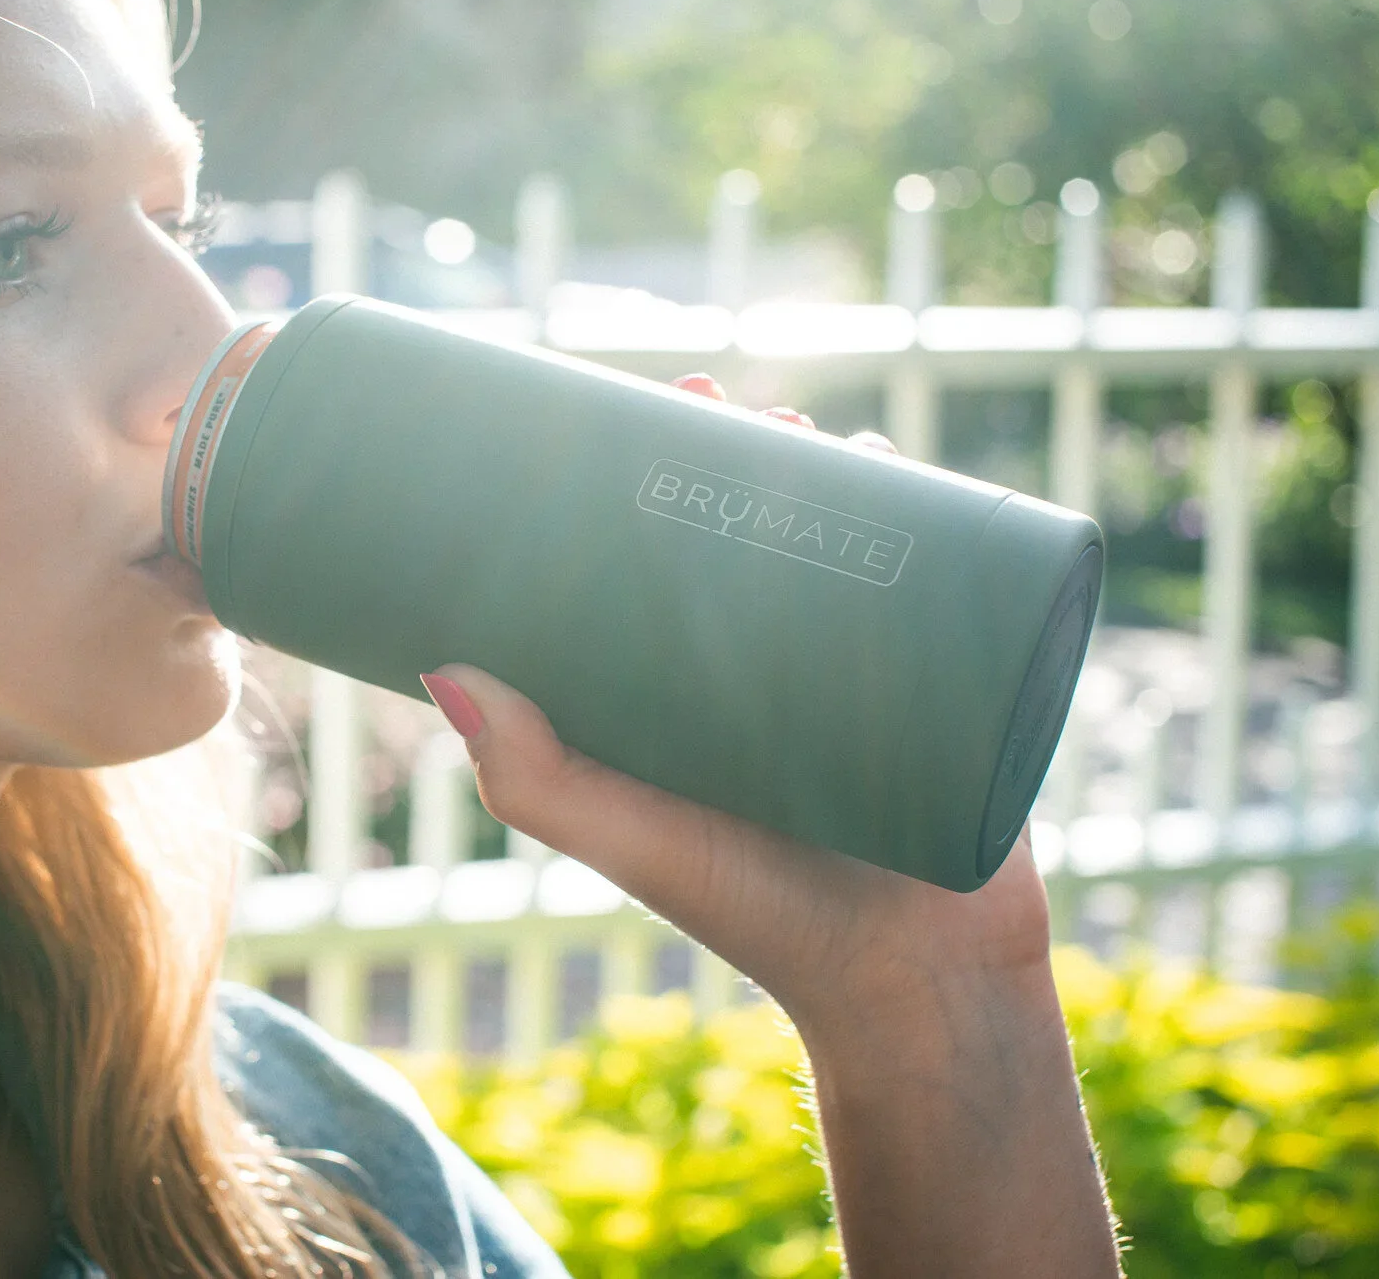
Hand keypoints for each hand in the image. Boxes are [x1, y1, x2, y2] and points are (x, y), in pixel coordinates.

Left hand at [422, 371, 1043, 1043]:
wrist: (910, 984)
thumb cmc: (755, 913)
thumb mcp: (630, 838)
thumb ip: (535, 777)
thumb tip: (440, 670)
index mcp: (680, 688)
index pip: (644, 561)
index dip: (624, 487)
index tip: (599, 415)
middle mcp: (760, 663)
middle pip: (742, 525)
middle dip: (730, 449)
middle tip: (707, 394)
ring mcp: (850, 664)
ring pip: (830, 534)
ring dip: (817, 461)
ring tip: (798, 422)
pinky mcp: (938, 674)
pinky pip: (927, 573)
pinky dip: (914, 511)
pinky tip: (893, 464)